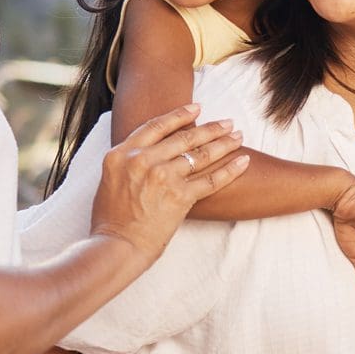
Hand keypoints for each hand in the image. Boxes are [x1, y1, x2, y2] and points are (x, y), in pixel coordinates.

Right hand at [92, 104, 247, 256]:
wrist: (116, 245)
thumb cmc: (110, 218)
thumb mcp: (110, 178)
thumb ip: (129, 160)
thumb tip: (145, 150)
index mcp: (123, 153)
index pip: (157, 126)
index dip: (179, 115)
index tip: (197, 108)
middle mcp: (144, 160)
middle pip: (184, 137)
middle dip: (211, 128)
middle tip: (228, 122)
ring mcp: (163, 177)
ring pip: (201, 155)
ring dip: (224, 143)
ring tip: (238, 136)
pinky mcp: (181, 196)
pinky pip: (212, 180)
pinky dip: (231, 170)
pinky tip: (243, 161)